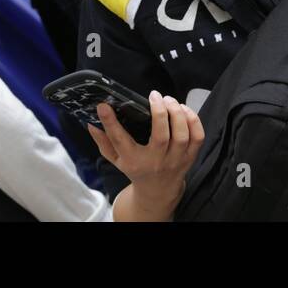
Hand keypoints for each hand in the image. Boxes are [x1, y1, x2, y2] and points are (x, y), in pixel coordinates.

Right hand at [88, 91, 203, 220]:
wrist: (157, 192)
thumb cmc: (135, 169)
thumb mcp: (115, 159)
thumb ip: (103, 142)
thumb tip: (91, 124)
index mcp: (133, 160)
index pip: (120, 140)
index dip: (110, 122)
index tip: (104, 105)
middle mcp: (155, 161)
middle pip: (160, 135)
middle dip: (159, 112)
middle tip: (154, 96)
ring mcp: (175, 160)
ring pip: (181, 135)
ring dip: (177, 113)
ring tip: (169, 100)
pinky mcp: (190, 157)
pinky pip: (197, 137)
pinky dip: (193, 120)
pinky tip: (184, 110)